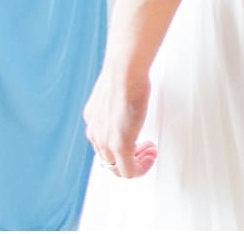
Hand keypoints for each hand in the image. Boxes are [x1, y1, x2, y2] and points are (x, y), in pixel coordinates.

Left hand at [83, 63, 157, 178]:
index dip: (121, 143)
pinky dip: (140, 169)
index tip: (135, 139)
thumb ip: (118, 99)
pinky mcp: (120, 145)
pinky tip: (150, 159)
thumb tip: (129, 92)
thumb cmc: (124, 73)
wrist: (124, 72)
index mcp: (93, 120)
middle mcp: (95, 134)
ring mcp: (106, 141)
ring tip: (149, 154)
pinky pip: (127, 170)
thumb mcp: (116, 90)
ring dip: (136, 163)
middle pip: (109, 159)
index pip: (103, 144)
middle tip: (146, 149)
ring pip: (117, 167)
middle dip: (130, 156)